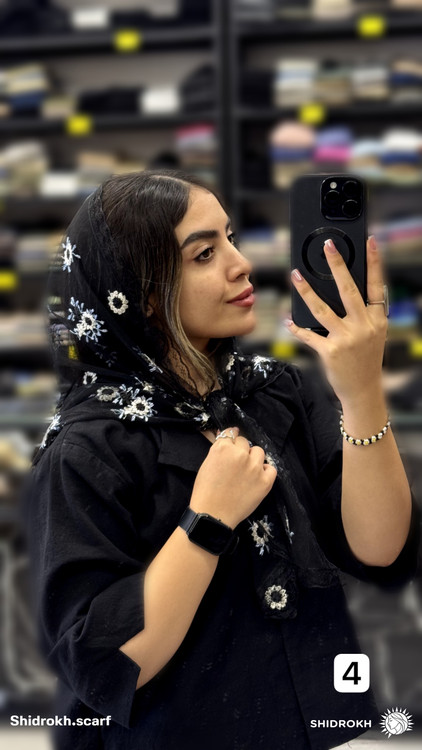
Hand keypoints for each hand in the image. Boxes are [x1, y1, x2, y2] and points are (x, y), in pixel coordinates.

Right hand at [190, 427, 276, 527]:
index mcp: (223, 448)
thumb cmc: (205, 491)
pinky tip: (258, 477)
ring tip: (247, 470)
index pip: (231, 433)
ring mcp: (255, 467)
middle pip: (245, 442)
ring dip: (253, 458)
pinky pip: (271, 468)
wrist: (212, 515)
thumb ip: (218, 449)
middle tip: (236, 462)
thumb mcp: (207, 463)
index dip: (231, 439)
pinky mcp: (265, 481)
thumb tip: (226, 437)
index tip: (232, 443)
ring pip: (259, 452)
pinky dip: (266, 471)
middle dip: (240, 450)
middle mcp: (241, 454)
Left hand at [287, 236, 387, 406]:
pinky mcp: (330, 352)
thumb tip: (346, 290)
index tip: (369, 242)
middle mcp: (363, 327)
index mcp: (377, 320)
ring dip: (306, 291)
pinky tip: (288, 320)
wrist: (363, 391)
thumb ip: (365, 314)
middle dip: (338, 266)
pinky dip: (296, 328)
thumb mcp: (374, 335)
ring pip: (322, 309)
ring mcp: (347, 339)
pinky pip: (309, 335)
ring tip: (295, 275)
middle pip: (348, 290)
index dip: (374, 263)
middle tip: (329, 246)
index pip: (377, 286)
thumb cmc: (365, 360)